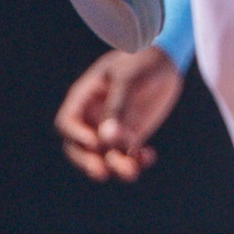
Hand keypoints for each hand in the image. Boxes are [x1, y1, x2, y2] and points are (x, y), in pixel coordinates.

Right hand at [55, 45, 184, 181]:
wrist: (166, 61)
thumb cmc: (141, 61)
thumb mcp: (128, 78)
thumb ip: (118, 106)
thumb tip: (105, 137)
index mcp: (84, 98)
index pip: (68, 122)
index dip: (76, 136)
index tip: (94, 142)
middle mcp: (93, 117)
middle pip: (80, 147)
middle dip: (88, 162)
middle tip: (100, 172)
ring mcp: (112, 128)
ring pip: (106, 156)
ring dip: (116, 166)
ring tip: (131, 172)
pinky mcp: (131, 136)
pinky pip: (129, 155)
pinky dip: (137, 160)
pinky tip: (148, 156)